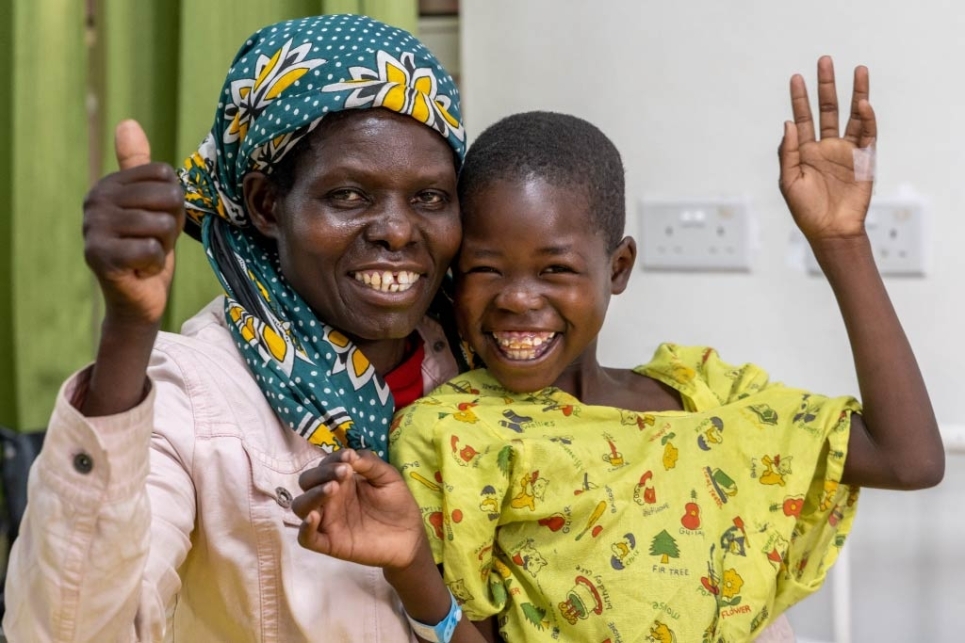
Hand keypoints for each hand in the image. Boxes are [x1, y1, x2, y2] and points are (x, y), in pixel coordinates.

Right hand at [83, 120, 184, 325]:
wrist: (138, 299)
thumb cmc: (148, 247)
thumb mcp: (152, 204)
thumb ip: (141, 166)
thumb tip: (128, 122)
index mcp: (110, 184)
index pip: (167, 177)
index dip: (174, 203)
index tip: (157, 221)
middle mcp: (95, 200)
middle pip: (167, 198)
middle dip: (171, 226)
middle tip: (153, 241)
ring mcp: (94, 227)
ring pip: (161, 225)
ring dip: (163, 247)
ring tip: (145, 255)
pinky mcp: (100, 256)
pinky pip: (151, 250)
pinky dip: (154, 265)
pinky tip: (138, 269)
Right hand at [293, 449, 425, 569]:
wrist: (410, 537)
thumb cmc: (398, 504)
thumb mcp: (388, 477)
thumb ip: (369, 463)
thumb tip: (349, 454)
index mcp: (342, 481)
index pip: (323, 466)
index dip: (332, 460)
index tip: (349, 458)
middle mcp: (330, 499)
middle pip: (306, 482)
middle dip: (320, 474)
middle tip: (343, 472)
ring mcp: (328, 521)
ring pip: (301, 507)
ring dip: (311, 495)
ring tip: (332, 488)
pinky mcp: (330, 543)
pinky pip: (306, 538)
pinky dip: (305, 528)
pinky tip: (315, 516)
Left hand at [778, 56, 876, 242]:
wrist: (831, 231)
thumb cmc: (806, 211)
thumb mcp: (788, 181)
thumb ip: (788, 152)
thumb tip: (787, 123)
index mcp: (805, 151)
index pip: (802, 118)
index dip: (799, 99)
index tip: (795, 77)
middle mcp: (826, 147)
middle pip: (827, 109)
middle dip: (826, 86)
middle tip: (824, 61)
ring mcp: (846, 151)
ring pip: (852, 116)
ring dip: (855, 93)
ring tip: (858, 70)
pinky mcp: (864, 159)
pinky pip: (867, 134)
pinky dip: (867, 118)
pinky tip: (863, 103)